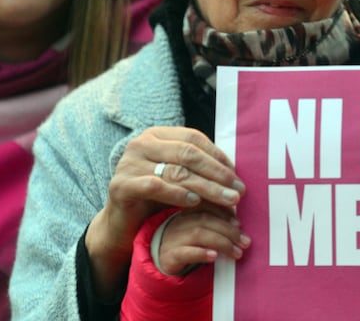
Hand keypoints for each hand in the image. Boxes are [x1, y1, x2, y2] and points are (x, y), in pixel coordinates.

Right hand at [86, 126, 244, 293]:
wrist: (122, 224)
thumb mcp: (178, 178)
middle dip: (217, 173)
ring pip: (176, 171)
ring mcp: (128, 163)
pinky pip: (154, 186)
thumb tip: (234, 173)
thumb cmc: (155, 199)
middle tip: (238, 190)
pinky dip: (177, 193)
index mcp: (156, 135)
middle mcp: (141, 144)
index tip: (236, 174)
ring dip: (206, 186)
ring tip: (227, 200)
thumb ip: (198, 169)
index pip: (193, 138)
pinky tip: (195, 201)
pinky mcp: (121, 185)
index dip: (217, 155)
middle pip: (187, 154)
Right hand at [157, 206, 251, 275]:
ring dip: (222, 242)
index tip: (239, 223)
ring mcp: (173, 238)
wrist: (164, 262)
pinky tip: (214, 256)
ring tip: (237, 253)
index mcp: (187, 212)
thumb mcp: (201, 230)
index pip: (206, 204)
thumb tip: (239, 223)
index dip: (224, 211)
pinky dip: (201, 253)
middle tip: (245, 242)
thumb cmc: (188, 244)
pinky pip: (184, 252)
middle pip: (205, 218)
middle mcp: (179, 221)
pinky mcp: (169, 256)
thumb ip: (216, 223)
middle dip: (228, 230)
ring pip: (198, 234)